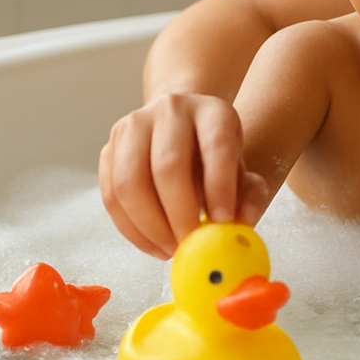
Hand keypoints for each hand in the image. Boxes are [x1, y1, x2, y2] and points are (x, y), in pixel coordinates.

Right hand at [98, 92, 270, 257]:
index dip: (220, 185)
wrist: (183, 134)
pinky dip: (131, 228)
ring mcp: (133, 126)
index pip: (216, 144)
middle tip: (191, 242)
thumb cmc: (216, 159)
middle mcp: (171, 110)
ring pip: (131, 181)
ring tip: (171, 249)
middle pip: (168, 164)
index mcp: (213, 111)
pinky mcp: (109, 149)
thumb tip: (244, 217)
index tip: (224, 220)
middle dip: (179, 212)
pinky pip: (112, 195)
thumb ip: (250, 195)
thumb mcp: (243, 171)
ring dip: (150, 225)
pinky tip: (153, 245)